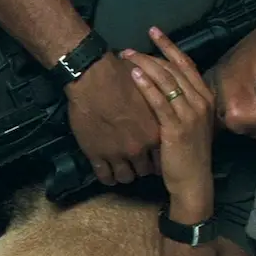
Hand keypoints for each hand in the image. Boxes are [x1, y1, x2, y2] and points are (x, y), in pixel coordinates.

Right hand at [65, 52, 160, 184]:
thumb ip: (155, 107)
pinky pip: (104, 176)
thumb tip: (159, 106)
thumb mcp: (148, 92)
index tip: (152, 155)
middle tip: (137, 163)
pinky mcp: (96, 155)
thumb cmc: (122, 78)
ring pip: (125, 177)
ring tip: (121, 170)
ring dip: (124, 175)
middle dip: (142, 168)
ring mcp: (117, 153)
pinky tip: (106, 174)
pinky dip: (106, 177)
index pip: (162, 155)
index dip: (158, 157)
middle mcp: (139, 147)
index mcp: (155, 132)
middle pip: (145, 170)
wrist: (94, 78)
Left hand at [125, 27, 214, 212]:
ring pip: (167, 81)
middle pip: (174, 68)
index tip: (154, 32)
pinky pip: (160, 101)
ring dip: (145, 64)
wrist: (193, 180)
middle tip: (130, 46)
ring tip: (127, 55)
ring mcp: (190, 114)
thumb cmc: (187, 153)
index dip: (170, 46)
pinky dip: (147, 86)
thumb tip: (162, 84)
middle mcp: (200, 101)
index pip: (186, 64)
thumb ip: (181, 103)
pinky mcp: (177, 127)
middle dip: (152, 53)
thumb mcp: (189, 123)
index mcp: (205, 98)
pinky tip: (134, 75)